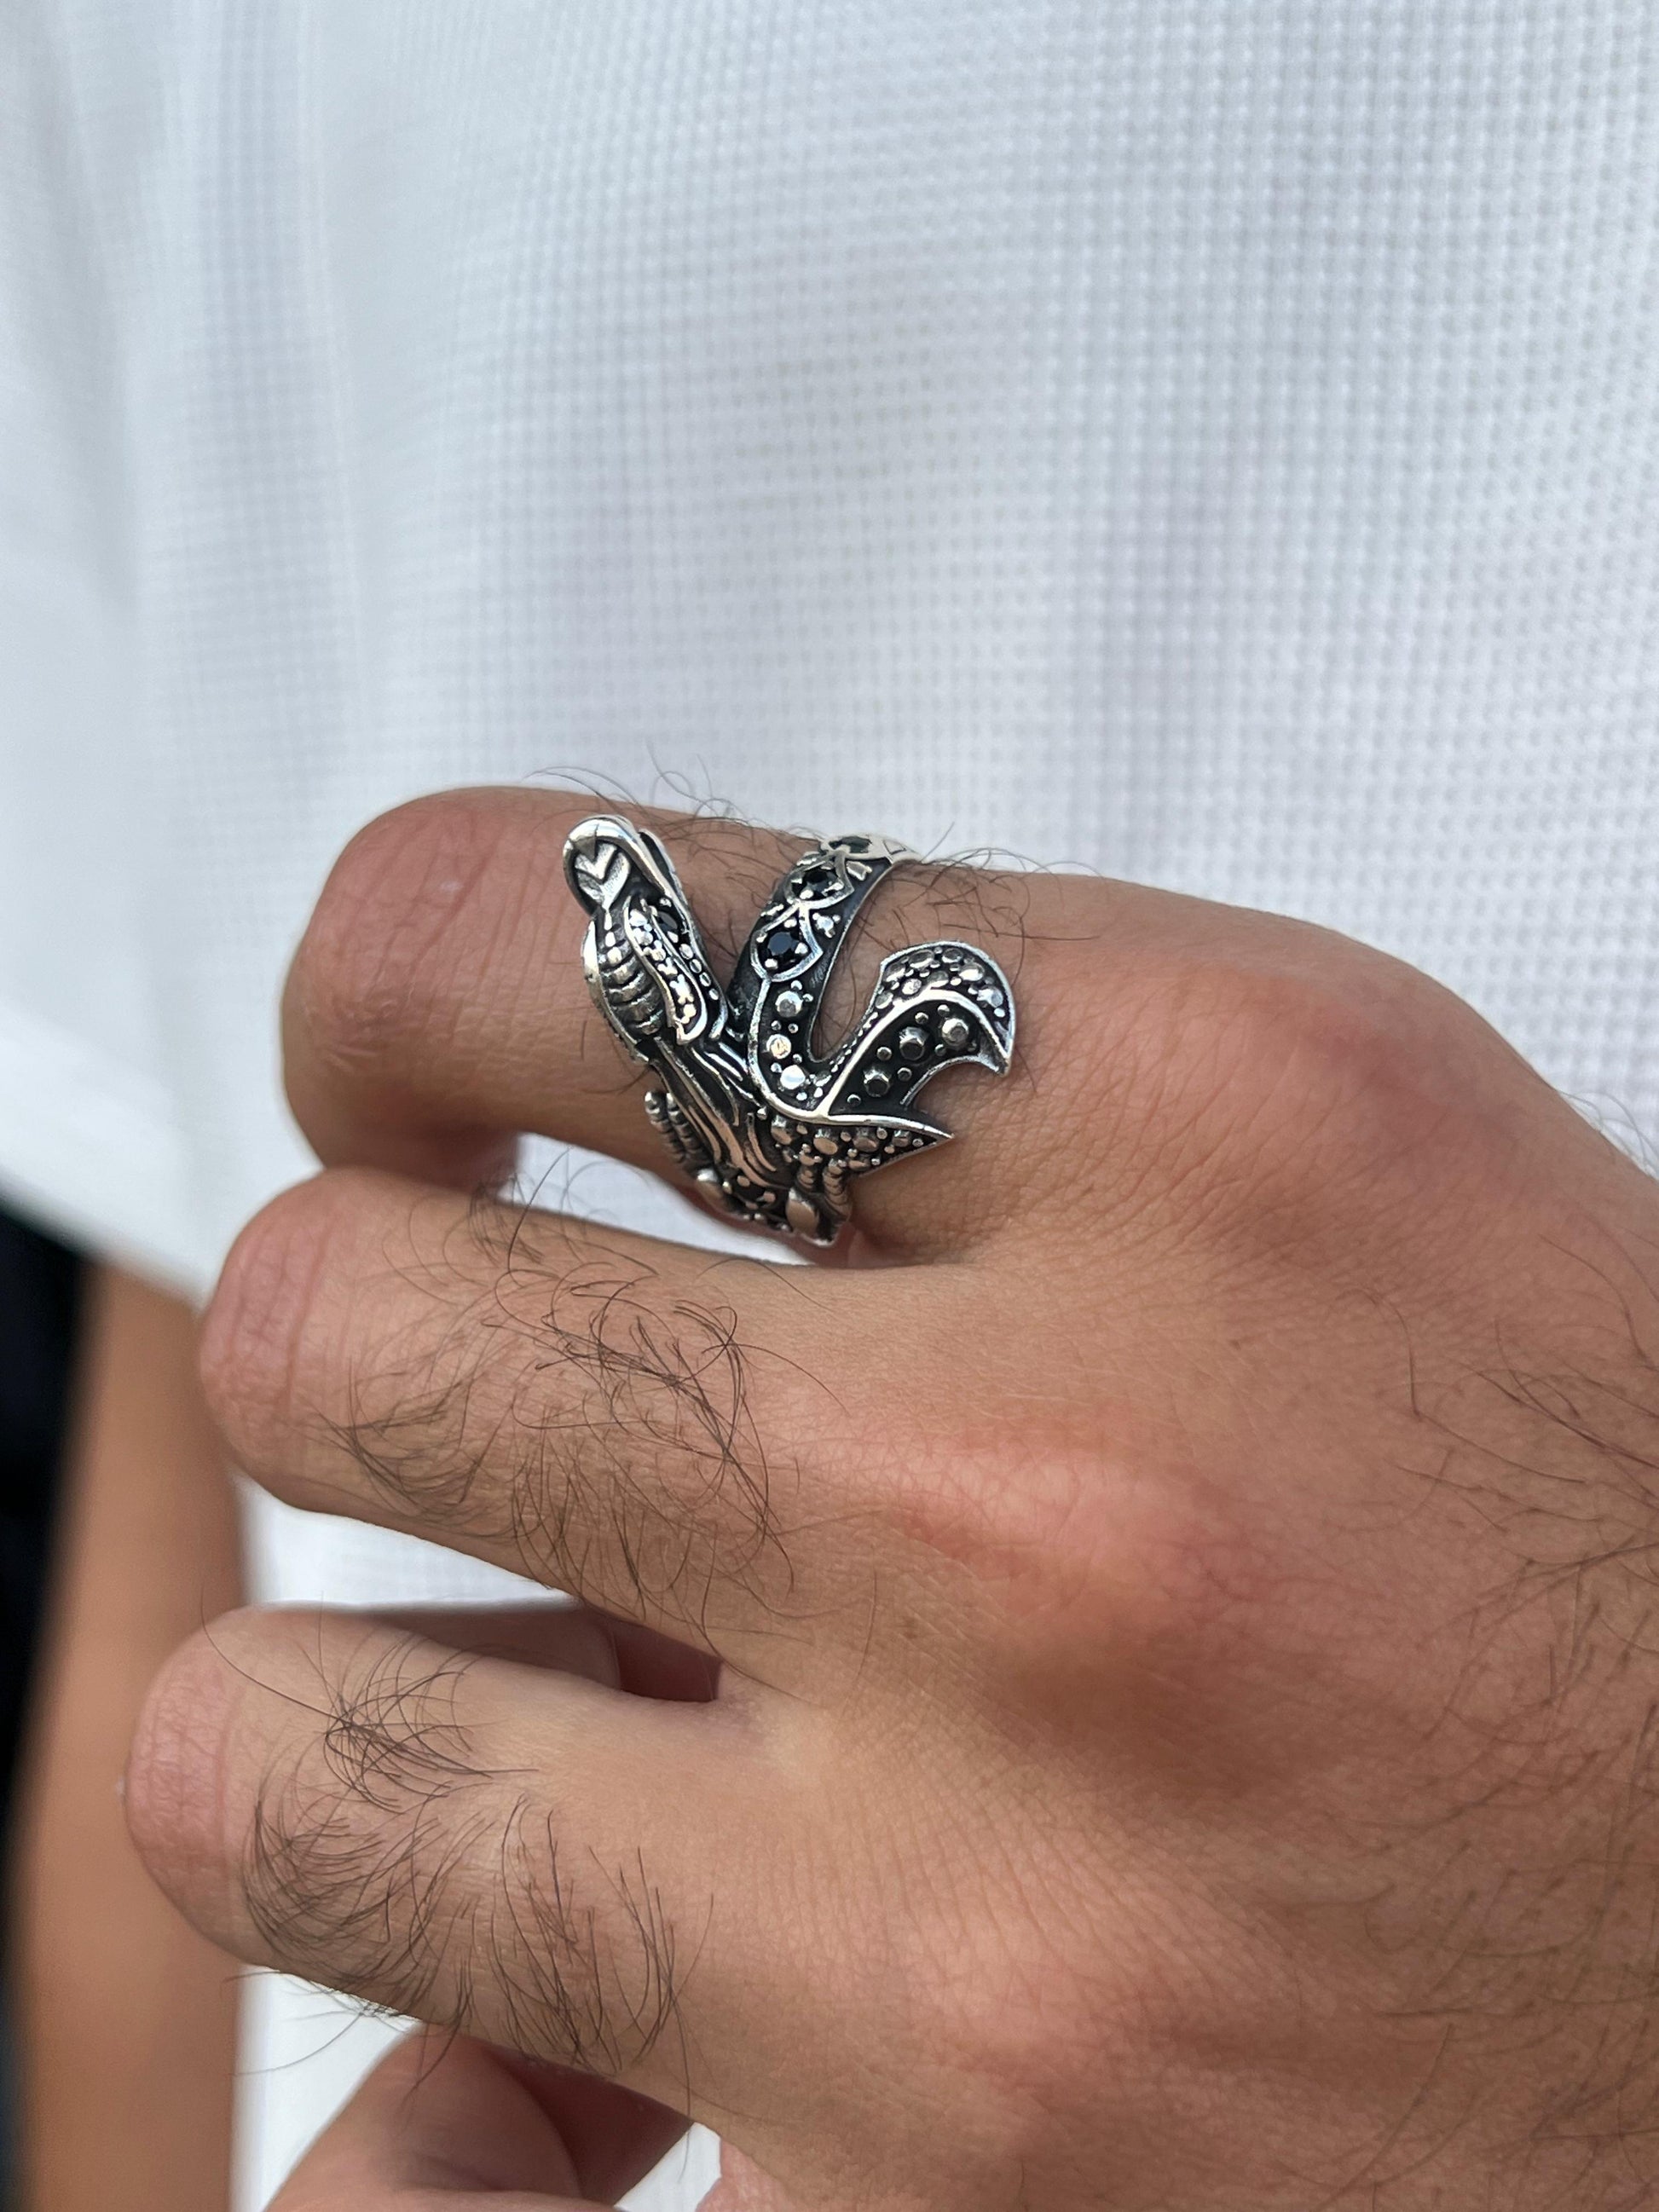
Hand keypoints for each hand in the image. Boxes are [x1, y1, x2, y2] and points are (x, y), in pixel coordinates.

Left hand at [128, 789, 1658, 2207]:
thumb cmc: (1614, 1522)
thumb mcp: (1349, 1167)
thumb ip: (965, 1090)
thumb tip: (563, 1105)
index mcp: (1221, 1137)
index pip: (535, 933)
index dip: (385, 1005)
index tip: (423, 1103)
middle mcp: (1071, 1506)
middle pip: (332, 1328)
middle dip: (366, 1349)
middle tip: (491, 1408)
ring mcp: (983, 1930)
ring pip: (262, 1758)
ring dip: (339, 1720)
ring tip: (530, 1719)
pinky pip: (413, 2193)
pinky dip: (446, 2107)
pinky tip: (569, 2058)